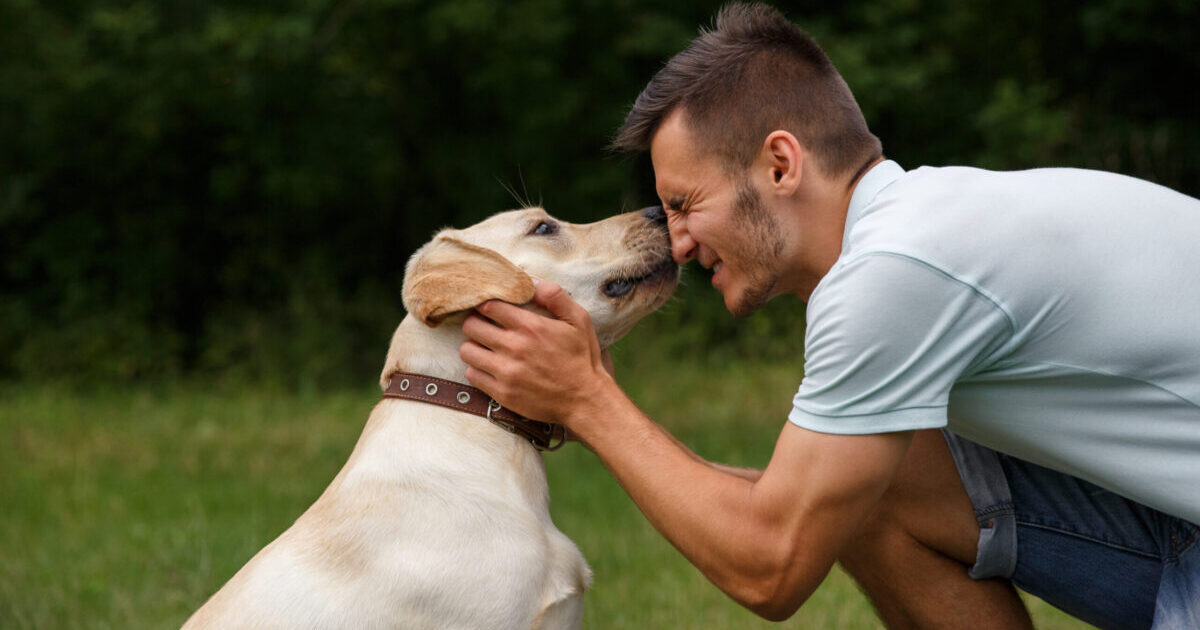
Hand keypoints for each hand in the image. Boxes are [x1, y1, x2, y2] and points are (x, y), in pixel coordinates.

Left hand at [459, 280, 613, 426]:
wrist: (585, 400)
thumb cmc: (582, 358)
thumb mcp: (579, 319)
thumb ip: (555, 296)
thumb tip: (530, 281)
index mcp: (530, 326)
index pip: (489, 306)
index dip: (486, 305)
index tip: (490, 309)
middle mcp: (514, 347)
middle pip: (471, 326)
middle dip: (476, 323)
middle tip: (484, 326)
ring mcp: (506, 371)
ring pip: (467, 351)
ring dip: (474, 346)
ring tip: (485, 347)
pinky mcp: (502, 393)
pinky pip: (472, 375)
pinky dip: (477, 369)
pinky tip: (490, 367)